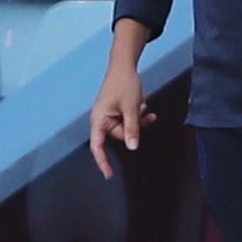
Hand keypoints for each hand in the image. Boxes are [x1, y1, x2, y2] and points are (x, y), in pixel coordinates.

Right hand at [88, 61, 154, 179]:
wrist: (124, 66)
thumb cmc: (123, 84)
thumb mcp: (131, 107)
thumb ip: (132, 128)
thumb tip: (132, 147)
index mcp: (99, 120)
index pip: (97, 146)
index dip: (102, 161)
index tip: (109, 175)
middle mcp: (102, 120)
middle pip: (120, 135)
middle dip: (134, 126)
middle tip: (143, 111)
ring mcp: (111, 116)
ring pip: (128, 128)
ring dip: (139, 118)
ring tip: (143, 104)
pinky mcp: (118, 111)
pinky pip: (130, 120)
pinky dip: (138, 114)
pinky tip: (143, 103)